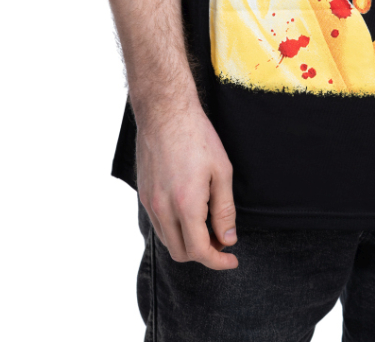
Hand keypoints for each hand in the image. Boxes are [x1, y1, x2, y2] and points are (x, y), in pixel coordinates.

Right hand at [136, 101, 238, 269]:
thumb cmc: (197, 137)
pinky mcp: (143, 194)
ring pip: (168, 241)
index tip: (231, 260)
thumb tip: (228, 239)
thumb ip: (224, 210)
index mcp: (185, 204)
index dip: (218, 261)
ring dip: (188, 242)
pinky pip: (158, 225)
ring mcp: (149, 202)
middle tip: (222, 239)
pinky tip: (190, 213)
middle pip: (181, 253)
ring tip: (208, 226)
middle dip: (204, 254)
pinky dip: (175, 229)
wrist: (165, 112)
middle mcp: (162, 208)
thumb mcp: (222, 171)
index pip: (199, 251)